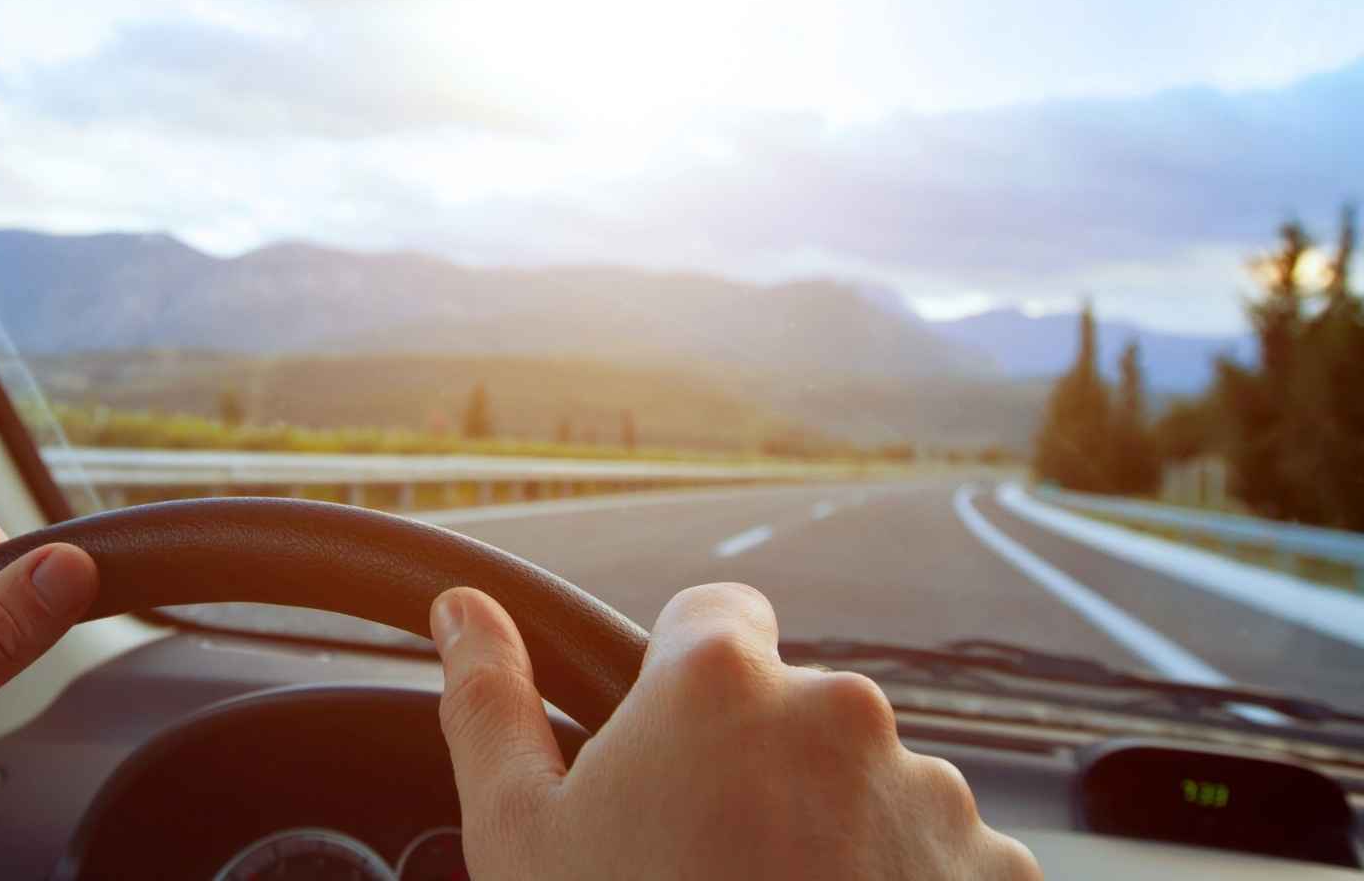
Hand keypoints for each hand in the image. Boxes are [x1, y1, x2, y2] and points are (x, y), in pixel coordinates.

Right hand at [429, 583, 1040, 879]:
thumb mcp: (520, 836)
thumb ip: (489, 702)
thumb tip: (463, 608)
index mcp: (721, 680)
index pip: (717, 613)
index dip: (684, 680)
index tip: (669, 754)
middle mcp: (841, 712)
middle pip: (794, 709)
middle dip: (760, 768)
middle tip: (704, 865)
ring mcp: (933, 794)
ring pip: (871, 784)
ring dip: (836, 832)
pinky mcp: (1000, 873)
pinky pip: (941, 857)